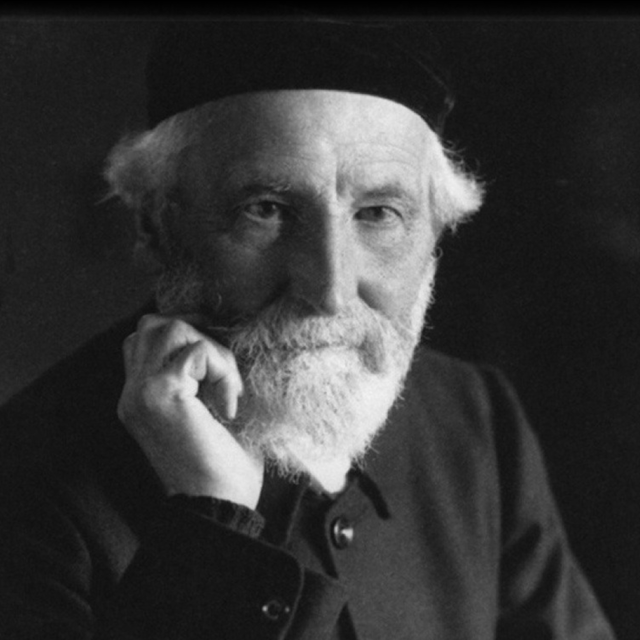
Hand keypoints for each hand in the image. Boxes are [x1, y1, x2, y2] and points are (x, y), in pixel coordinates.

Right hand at [117, 314, 262, 508]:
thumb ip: (198, 375)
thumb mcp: (207, 411)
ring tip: (226, 390)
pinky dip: (222, 368)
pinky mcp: (161, 395)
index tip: (219, 371)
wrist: (219, 508)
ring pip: (171, 328)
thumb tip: (220, 334)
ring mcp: (141, 393)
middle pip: (154, 325)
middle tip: (223, 378)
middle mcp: (133, 393)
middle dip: (198, 338)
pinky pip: (197, 351)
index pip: (148, 339)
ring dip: (212, 352)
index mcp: (141, 398)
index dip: (189, 340)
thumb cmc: (223, 466)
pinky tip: (229, 405)